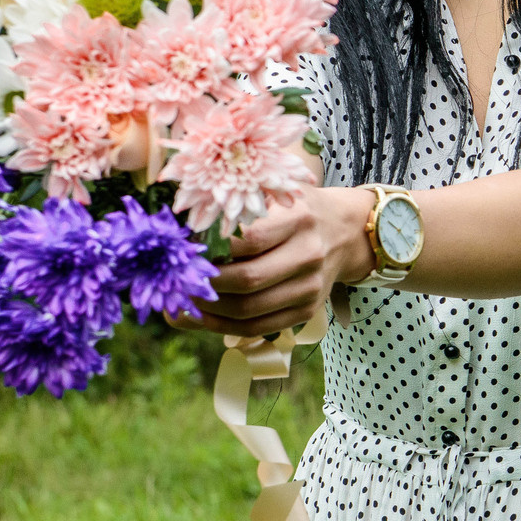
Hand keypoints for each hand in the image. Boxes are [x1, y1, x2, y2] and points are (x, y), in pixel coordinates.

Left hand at [173, 188, 370, 338]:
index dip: (210, 248)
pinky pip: (258, 327)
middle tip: (176, 281)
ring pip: (250, 310)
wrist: (344, 232)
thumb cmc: (294, 209)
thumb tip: (180, 234)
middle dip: (205, 284)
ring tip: (181, 301)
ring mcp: (310, 287)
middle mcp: (309, 254)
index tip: (184, 250)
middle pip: (248, 280)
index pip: (247, 239)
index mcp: (298, 219)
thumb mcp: (272, 194)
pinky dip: (223, 327)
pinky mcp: (307, 311)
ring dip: (209, 310)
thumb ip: (233, 208)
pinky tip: (200, 318)